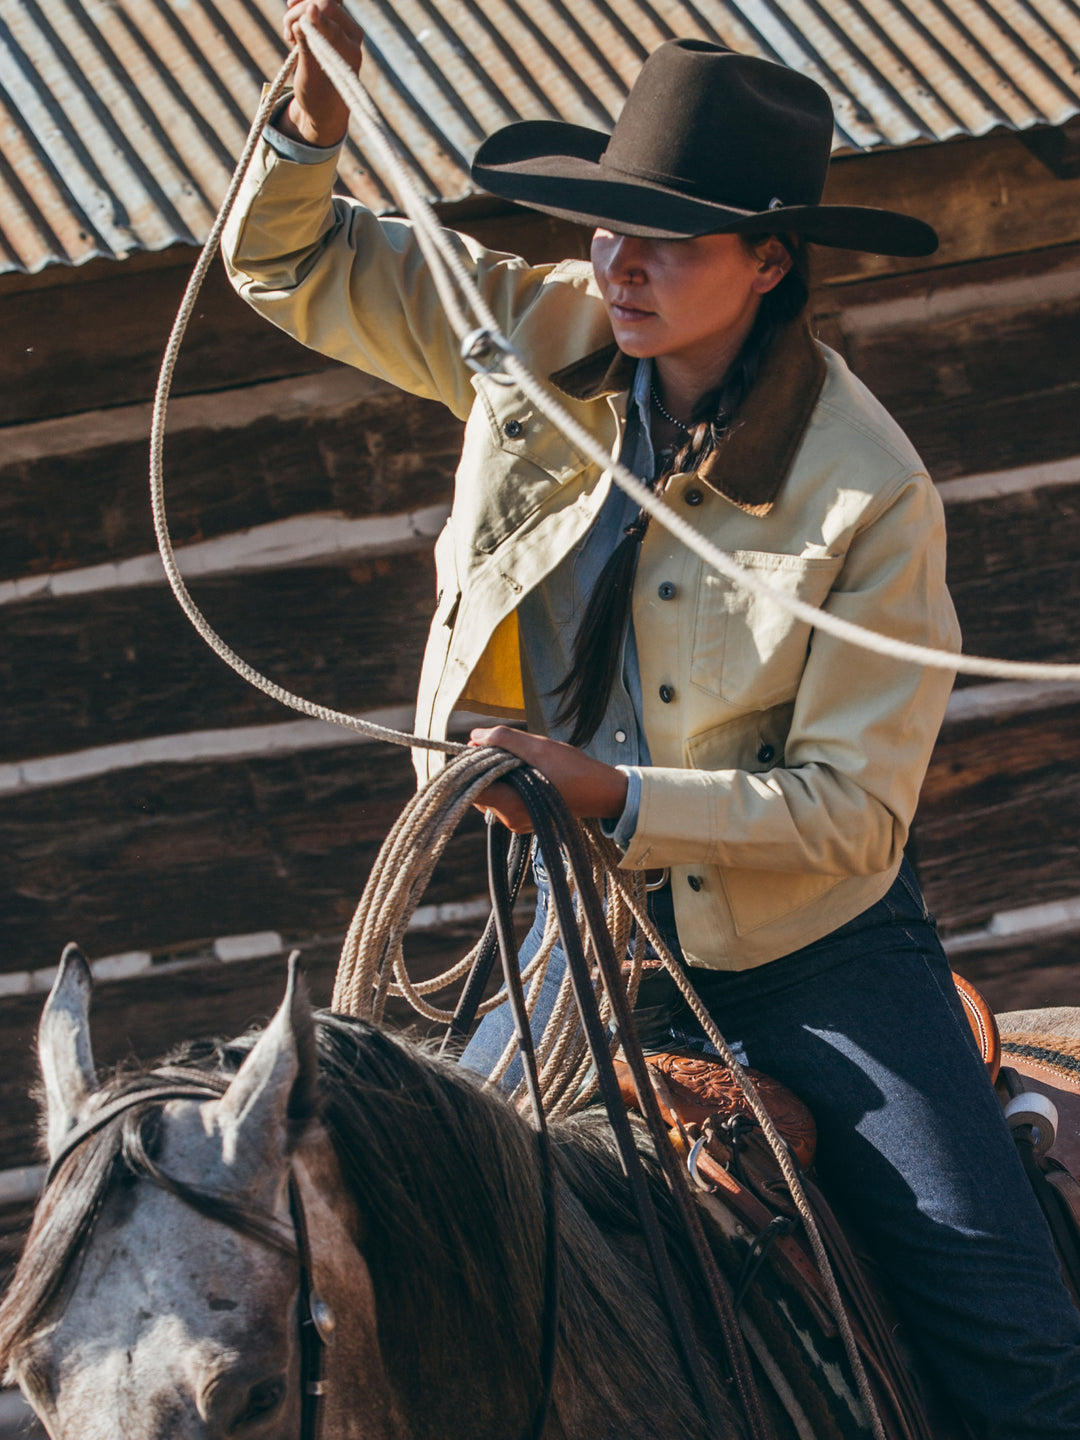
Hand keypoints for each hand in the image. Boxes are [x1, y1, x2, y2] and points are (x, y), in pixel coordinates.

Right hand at [280, 0, 363, 147]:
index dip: (311, 13)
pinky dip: (302, 9)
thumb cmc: (318, 98)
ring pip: (319, 2)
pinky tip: (293, 25)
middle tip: (287, 34)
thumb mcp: (309, 78)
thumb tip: (305, 14)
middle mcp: (352, 36)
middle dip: (300, 13)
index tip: (300, 15)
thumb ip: (307, 47)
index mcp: (351, 51)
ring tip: (289, 34)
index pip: (331, 19)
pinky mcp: (335, 24)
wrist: (324, 107)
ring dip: (298, 11)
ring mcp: (345, 27)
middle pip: (323, 4)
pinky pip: (318, 5)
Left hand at [469, 727, 628, 834]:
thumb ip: (503, 740)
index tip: (475, 749)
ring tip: (518, 757)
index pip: (469, 789)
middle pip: (478, 789)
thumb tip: (474, 736)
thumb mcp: (538, 748)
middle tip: (501, 747)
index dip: (467, 767)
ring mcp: (515, 820)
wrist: (601, 791)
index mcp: (509, 805)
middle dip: (484, 766)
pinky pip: (504, 796)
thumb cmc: (573, 771)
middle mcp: (508, 818)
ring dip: (497, 772)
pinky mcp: (523, 817)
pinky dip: (508, 780)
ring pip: (492, 791)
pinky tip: (525, 768)